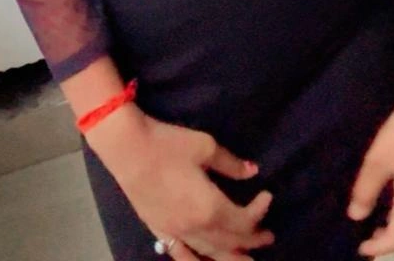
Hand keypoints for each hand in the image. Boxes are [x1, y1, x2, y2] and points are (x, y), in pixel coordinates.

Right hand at [85, 105, 275, 260]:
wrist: (127, 148)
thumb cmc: (167, 144)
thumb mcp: (204, 147)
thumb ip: (230, 163)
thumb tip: (252, 172)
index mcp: (211, 208)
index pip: (244, 221)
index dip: (260, 211)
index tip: (267, 195)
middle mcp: (196, 228)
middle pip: (231, 244)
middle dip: (252, 241)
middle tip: (267, 237)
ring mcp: (175, 232)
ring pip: (209, 255)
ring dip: (231, 257)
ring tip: (245, 258)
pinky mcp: (158, 229)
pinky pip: (183, 254)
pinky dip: (198, 260)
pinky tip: (204, 260)